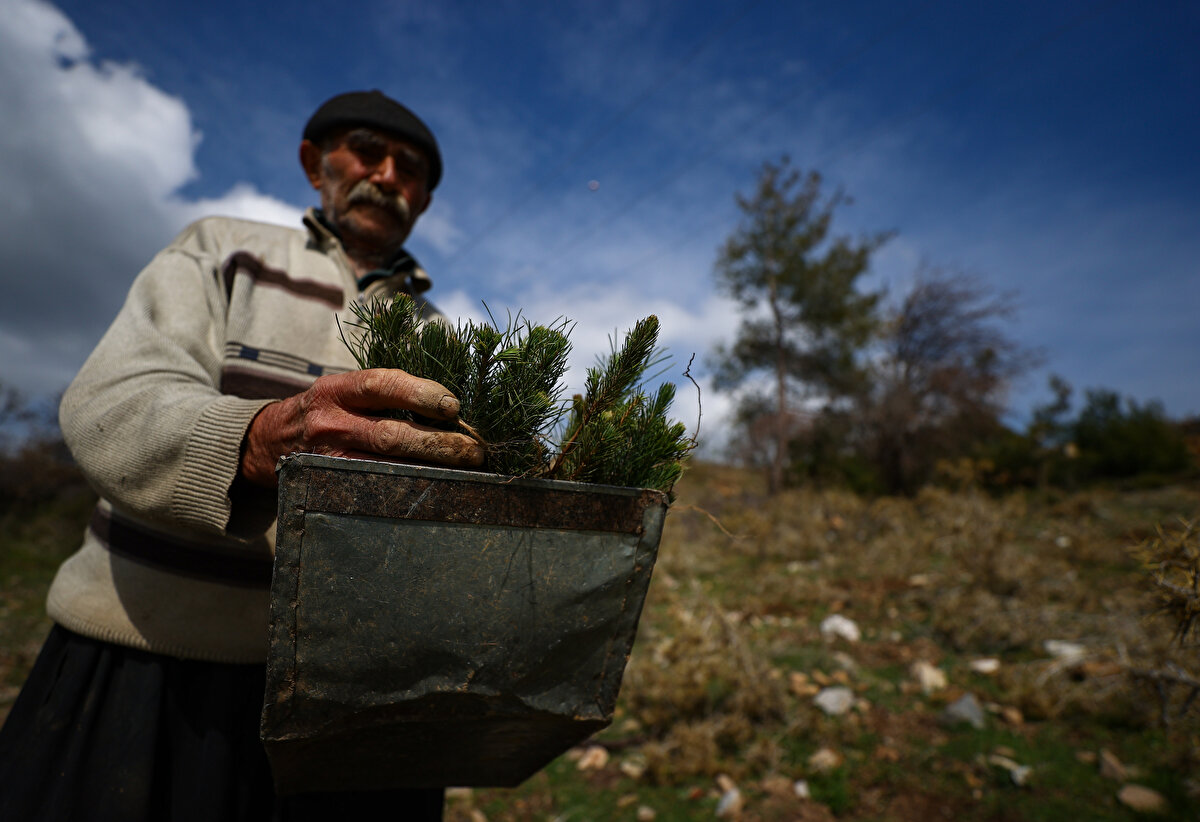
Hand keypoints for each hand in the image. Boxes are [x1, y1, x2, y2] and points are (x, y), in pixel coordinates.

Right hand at [240, 368, 483, 486]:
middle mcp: (332, 423)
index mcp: (338, 390)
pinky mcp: (330, 485)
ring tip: (465, 470)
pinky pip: (374, 489)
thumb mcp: (346, 389)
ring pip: (385, 467)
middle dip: (437, 443)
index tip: (453, 405)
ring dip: (430, 470)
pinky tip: (436, 488)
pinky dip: (408, 488)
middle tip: (474, 449)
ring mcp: (329, 459)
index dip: (420, 393)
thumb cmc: (328, 409)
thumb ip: (387, 392)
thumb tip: (449, 406)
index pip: (382, 385)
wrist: (270, 440)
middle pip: (390, 434)